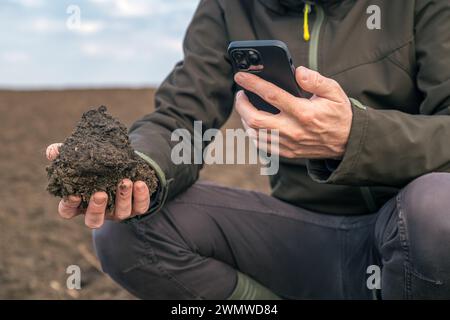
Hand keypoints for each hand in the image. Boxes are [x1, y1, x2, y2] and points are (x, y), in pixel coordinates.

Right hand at [46, 143, 149, 228]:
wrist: (127, 165)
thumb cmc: (98, 166)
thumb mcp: (83, 158)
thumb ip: (65, 154)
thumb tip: (53, 151)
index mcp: (81, 203)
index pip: (68, 211)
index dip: (70, 206)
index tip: (74, 195)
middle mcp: (100, 211)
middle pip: (94, 220)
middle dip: (97, 208)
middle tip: (101, 194)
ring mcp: (119, 211)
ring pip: (120, 212)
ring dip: (122, 198)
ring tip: (125, 181)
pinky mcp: (137, 207)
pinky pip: (140, 206)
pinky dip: (141, 196)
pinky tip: (139, 183)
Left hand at [234, 66, 352, 158]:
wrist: (348, 142)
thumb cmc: (339, 114)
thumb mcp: (334, 91)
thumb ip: (315, 80)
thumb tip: (297, 71)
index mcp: (304, 112)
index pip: (271, 95)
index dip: (253, 84)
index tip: (240, 76)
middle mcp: (293, 130)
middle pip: (255, 119)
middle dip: (242, 104)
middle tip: (240, 94)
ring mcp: (289, 144)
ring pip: (255, 134)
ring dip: (245, 119)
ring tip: (245, 107)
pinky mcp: (288, 153)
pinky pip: (262, 145)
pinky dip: (253, 134)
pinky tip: (253, 124)